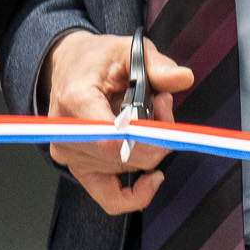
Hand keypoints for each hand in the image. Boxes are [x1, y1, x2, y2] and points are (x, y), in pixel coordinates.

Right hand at [41, 30, 192, 214]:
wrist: (67, 69)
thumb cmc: (95, 61)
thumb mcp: (126, 50)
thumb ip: (155, 65)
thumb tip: (182, 78)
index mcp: (76, 101)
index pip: (113, 139)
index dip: (146, 140)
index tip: (167, 129)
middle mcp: (68, 133)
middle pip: (124, 157)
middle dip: (154, 136)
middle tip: (161, 105)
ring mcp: (70, 155)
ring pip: (127, 170)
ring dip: (148, 149)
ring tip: (149, 117)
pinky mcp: (79, 169)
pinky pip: (110, 198)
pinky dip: (136, 195)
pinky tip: (152, 178)